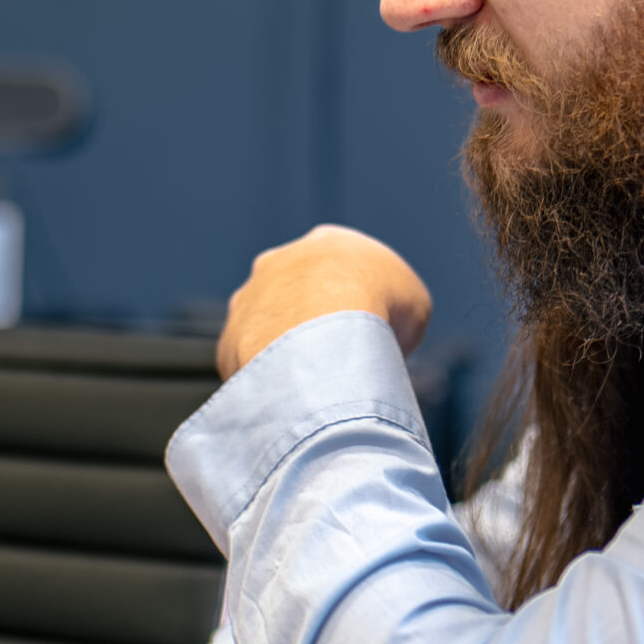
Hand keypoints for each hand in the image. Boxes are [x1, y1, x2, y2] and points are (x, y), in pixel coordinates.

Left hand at [218, 224, 430, 377]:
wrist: (328, 331)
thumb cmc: (378, 310)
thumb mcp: (414, 305)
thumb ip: (396, 315)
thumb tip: (387, 342)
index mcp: (327, 243)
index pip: (343, 272)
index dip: (360, 305)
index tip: (370, 337)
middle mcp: (278, 263)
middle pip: (298, 299)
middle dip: (315, 326)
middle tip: (339, 360)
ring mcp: (247, 301)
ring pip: (267, 333)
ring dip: (287, 355)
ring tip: (316, 385)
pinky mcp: (229, 342)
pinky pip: (249, 367)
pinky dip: (268, 384)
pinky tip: (291, 400)